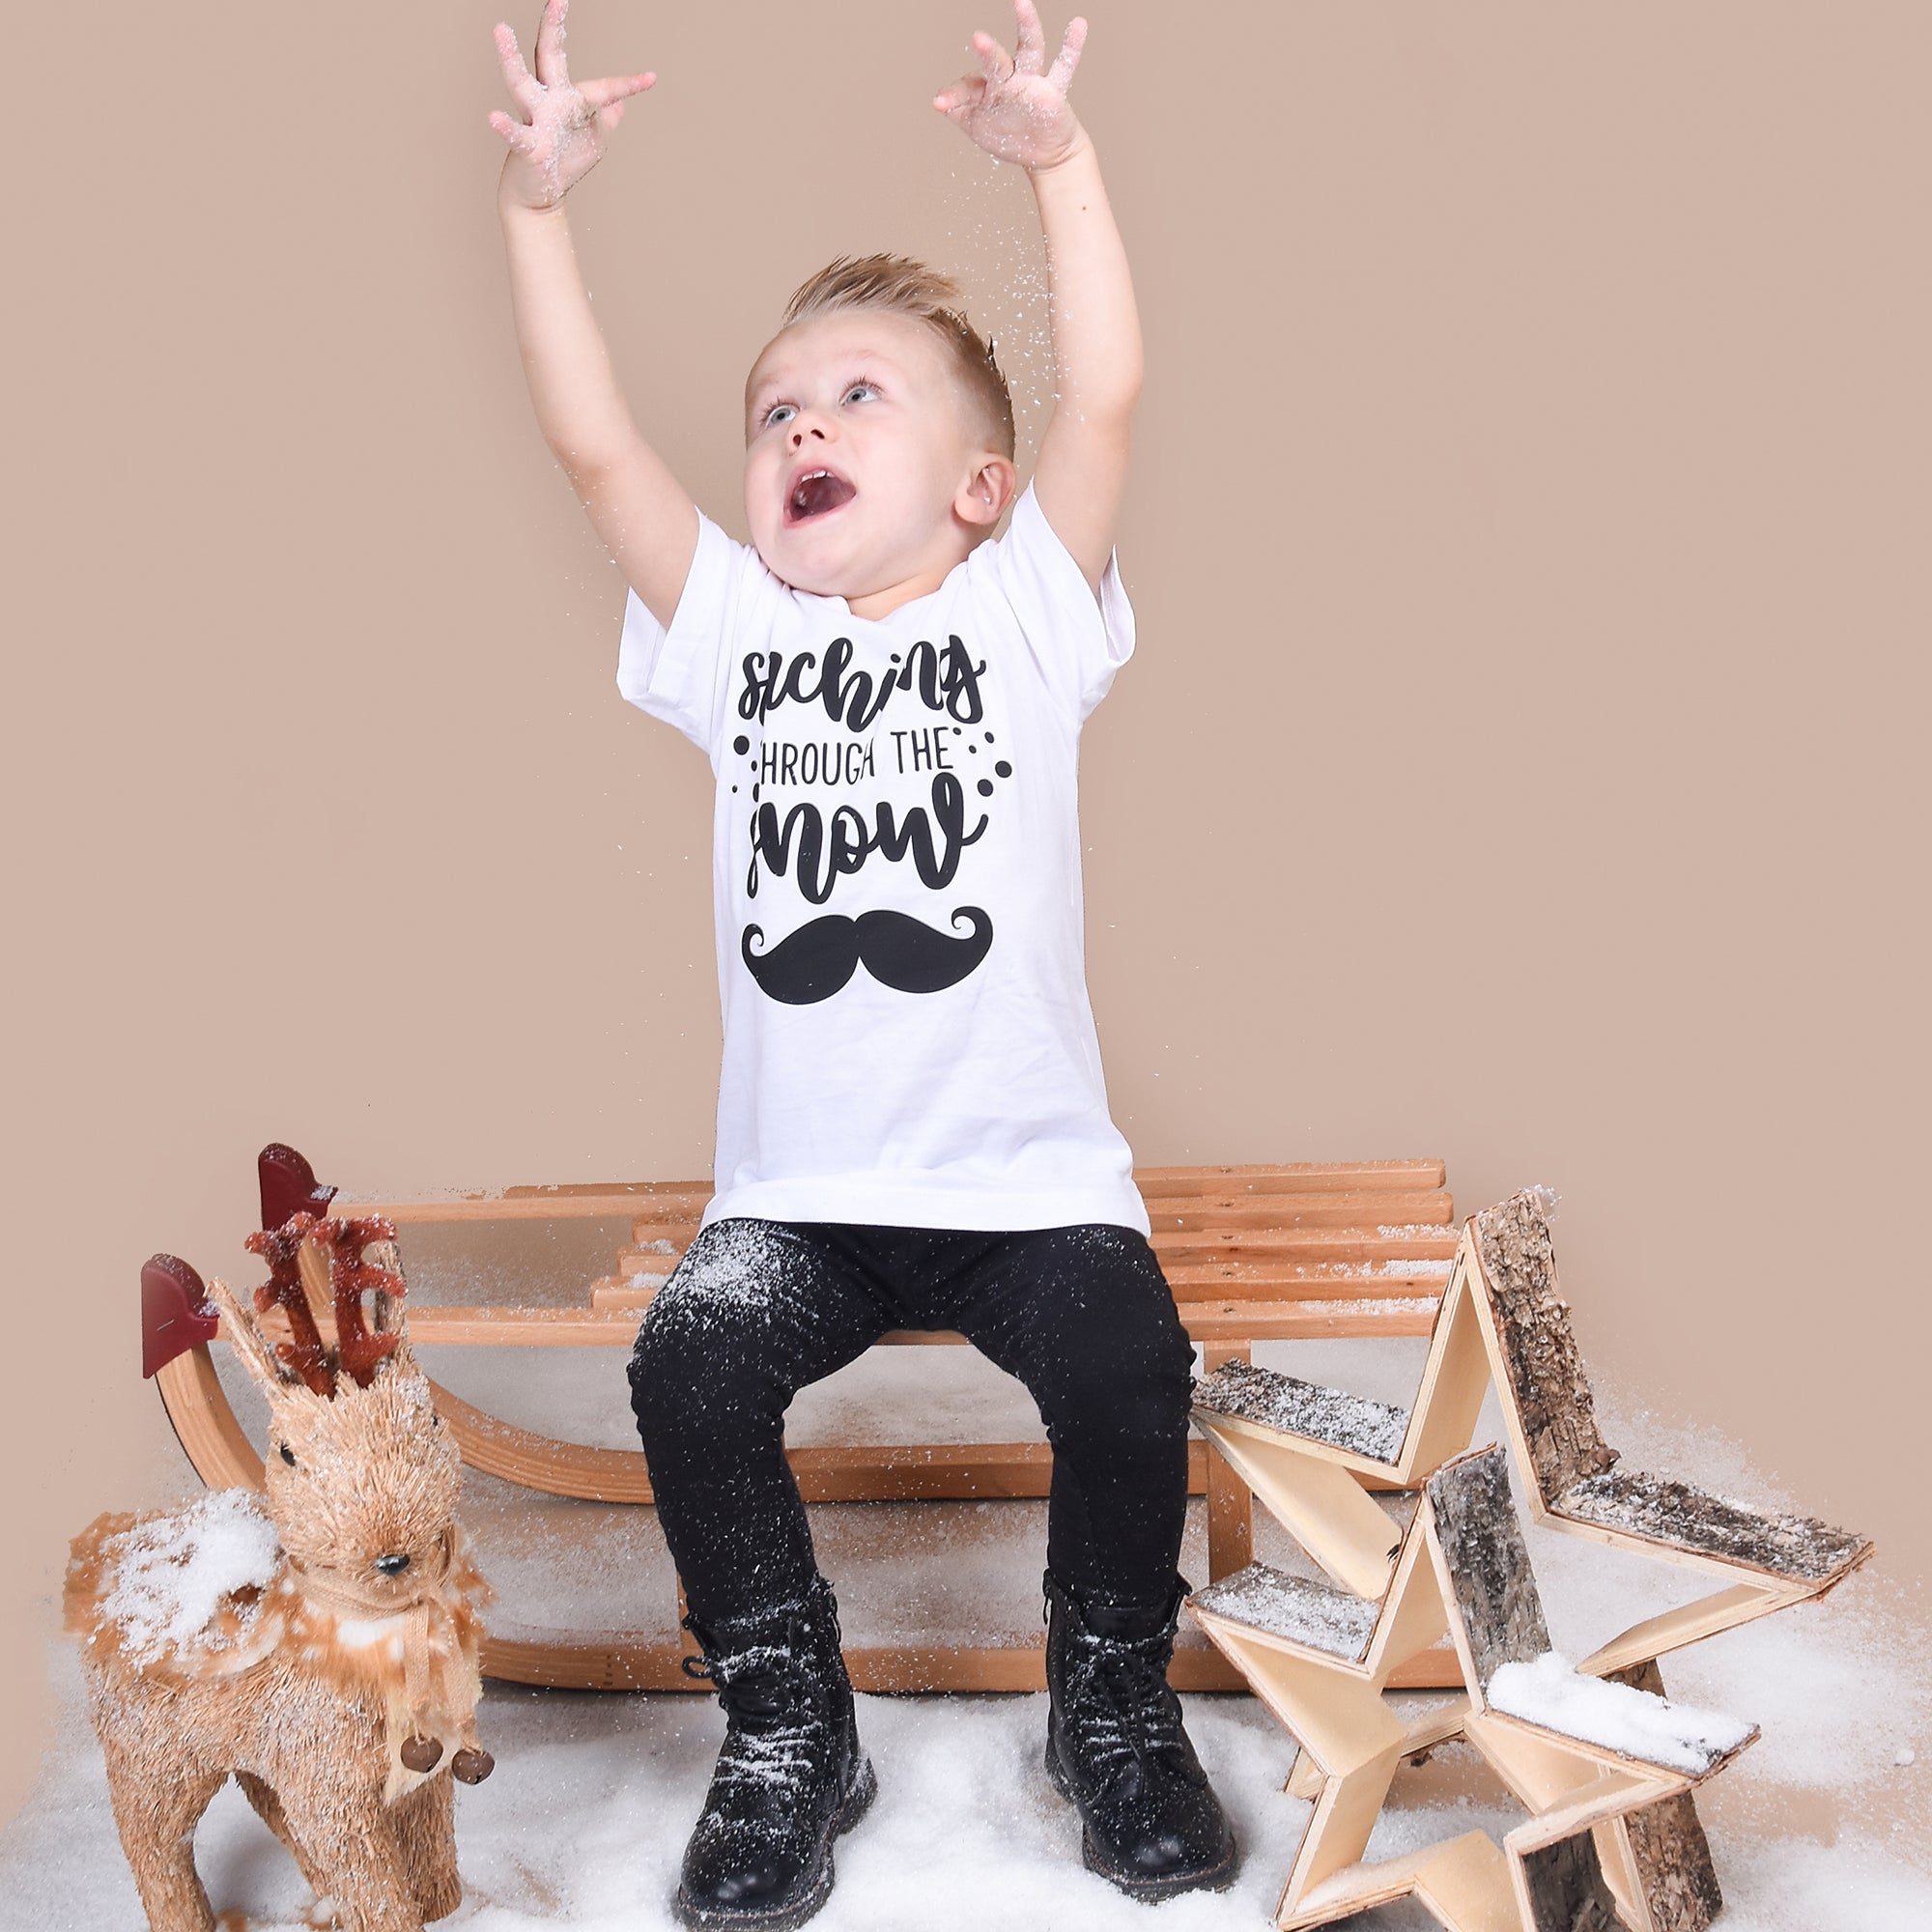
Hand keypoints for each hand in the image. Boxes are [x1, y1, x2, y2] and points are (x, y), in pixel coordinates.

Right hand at [490, 0, 653, 210]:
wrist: (540, 195)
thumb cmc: (566, 163)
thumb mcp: (593, 140)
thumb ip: (605, 118)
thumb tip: (620, 101)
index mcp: (571, 100)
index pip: (599, 85)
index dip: (625, 84)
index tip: (651, 78)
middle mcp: (551, 102)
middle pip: (550, 58)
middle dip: (553, 30)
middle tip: (557, 1)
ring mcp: (537, 121)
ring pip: (521, 84)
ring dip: (511, 59)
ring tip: (501, 30)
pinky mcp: (528, 147)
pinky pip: (516, 135)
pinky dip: (504, 127)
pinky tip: (493, 117)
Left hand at [933, 0, 1087, 172]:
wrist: (1044, 154)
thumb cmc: (1010, 134)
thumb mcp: (979, 127)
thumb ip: (959, 111)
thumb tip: (937, 101)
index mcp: (989, 86)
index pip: (969, 85)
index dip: (955, 94)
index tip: (941, 103)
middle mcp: (1009, 77)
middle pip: (998, 61)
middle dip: (989, 53)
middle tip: (979, 39)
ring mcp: (1032, 81)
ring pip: (1029, 50)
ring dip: (1026, 27)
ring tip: (1021, 3)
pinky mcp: (1053, 91)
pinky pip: (1064, 67)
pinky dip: (1072, 47)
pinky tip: (1078, 25)